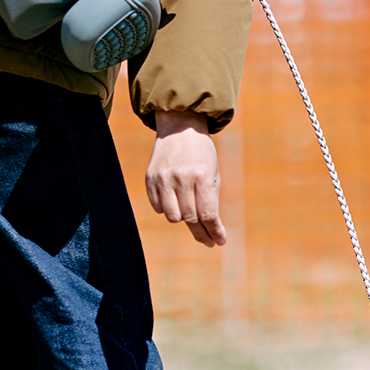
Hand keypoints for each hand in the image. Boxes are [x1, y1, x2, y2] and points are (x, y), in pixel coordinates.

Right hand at [144, 110, 225, 246]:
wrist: (180, 128)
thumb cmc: (201, 156)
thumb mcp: (213, 175)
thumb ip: (211, 201)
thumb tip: (211, 231)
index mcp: (202, 176)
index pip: (208, 214)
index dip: (214, 231)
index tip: (219, 241)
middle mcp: (181, 178)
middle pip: (191, 218)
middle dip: (202, 233)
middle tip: (209, 241)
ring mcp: (163, 178)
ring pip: (173, 217)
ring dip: (183, 219)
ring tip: (190, 211)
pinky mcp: (150, 178)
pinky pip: (158, 207)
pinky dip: (168, 209)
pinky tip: (175, 200)